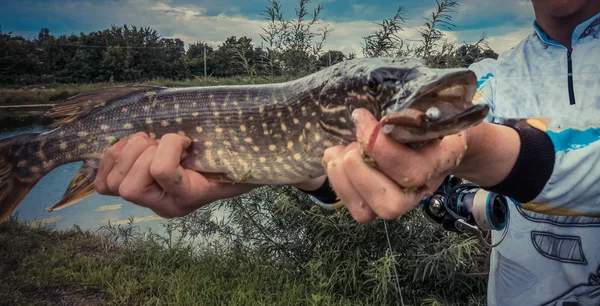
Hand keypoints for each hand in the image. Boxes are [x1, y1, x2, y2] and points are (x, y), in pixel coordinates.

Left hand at [94, 132, 256, 217]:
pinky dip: (111, 158)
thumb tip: (252, 133)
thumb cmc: (231, 161)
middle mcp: (163, 205)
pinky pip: (103, 182)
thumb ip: (229, 151)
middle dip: (143, 153)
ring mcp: (145, 199)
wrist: (230, 171)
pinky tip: (132, 147)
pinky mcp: (129, 188)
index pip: (161, 172)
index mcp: (188, 198)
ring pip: (113, 184)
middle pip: (129, 187)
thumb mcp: (233, 158)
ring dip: (128, 152)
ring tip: (149, 142)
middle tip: (162, 142)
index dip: (170, 146)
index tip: (188, 142)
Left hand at [321, 108, 469, 222]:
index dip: (378, 147)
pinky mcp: (376, 205)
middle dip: (360, 168)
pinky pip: (353, 208)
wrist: (432, 132)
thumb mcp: (425, 104)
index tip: (360, 117)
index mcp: (442, 161)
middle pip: (390, 203)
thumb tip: (382, 118)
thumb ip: (410, 112)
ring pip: (367, 212)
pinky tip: (334, 158)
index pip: (413, 172)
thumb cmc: (427, 114)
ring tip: (340, 150)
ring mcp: (399, 203)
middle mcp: (423, 190)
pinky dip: (337, 182)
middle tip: (352, 142)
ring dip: (345, 178)